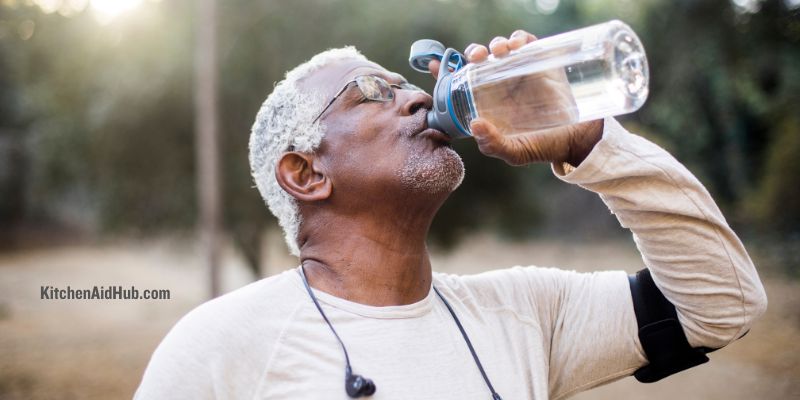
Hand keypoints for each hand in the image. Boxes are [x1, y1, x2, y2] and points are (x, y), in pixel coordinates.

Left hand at [428, 30, 603, 166]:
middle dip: (473, 52)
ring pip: (500, 48)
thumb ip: (493, 144)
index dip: (445, 72)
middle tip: (477, 57)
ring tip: (498, 52)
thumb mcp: (515, 152)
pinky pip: (526, 42)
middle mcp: (500, 85)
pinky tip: (517, 45)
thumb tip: (475, 124)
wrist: (577, 139)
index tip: (434, 66)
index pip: (461, 84)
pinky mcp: (540, 62)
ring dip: (495, 44)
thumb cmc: (543, 146)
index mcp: (487, 103)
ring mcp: (519, 72)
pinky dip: (519, 38)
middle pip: (479, 60)